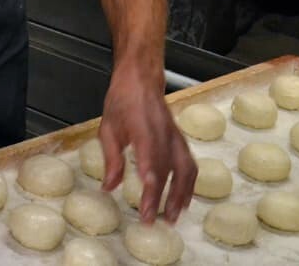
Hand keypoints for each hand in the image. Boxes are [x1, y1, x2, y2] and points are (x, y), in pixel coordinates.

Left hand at [97, 66, 196, 224]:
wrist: (141, 80)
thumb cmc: (122, 101)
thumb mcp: (108, 127)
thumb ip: (111, 159)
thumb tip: (109, 187)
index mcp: (143, 127)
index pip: (150, 157)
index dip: (150, 179)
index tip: (146, 199)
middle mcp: (163, 134)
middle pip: (168, 169)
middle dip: (161, 197)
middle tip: (152, 219)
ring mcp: (176, 137)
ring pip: (185, 170)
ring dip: (179, 196)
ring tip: (172, 218)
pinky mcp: (181, 141)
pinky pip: (190, 166)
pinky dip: (189, 186)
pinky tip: (183, 201)